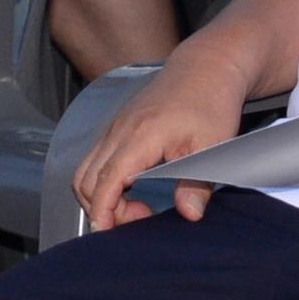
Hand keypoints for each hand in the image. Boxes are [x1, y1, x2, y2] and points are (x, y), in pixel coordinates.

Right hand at [73, 42, 250, 228]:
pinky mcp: (119, 127)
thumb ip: (197, 183)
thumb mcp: (212, 147)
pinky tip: (134, 187)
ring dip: (101, 195)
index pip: (105, 181)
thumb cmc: (210, 103)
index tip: (108, 232)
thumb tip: (189, 215)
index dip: (102, 211)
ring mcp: (116, 128)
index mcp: (139, 136)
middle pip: (86, 180)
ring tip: (137, 206)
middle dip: (103, 208)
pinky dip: (104, 181)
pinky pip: (96, 159)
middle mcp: (119, 131)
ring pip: (86, 170)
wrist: (206, 67)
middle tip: (141, 218)